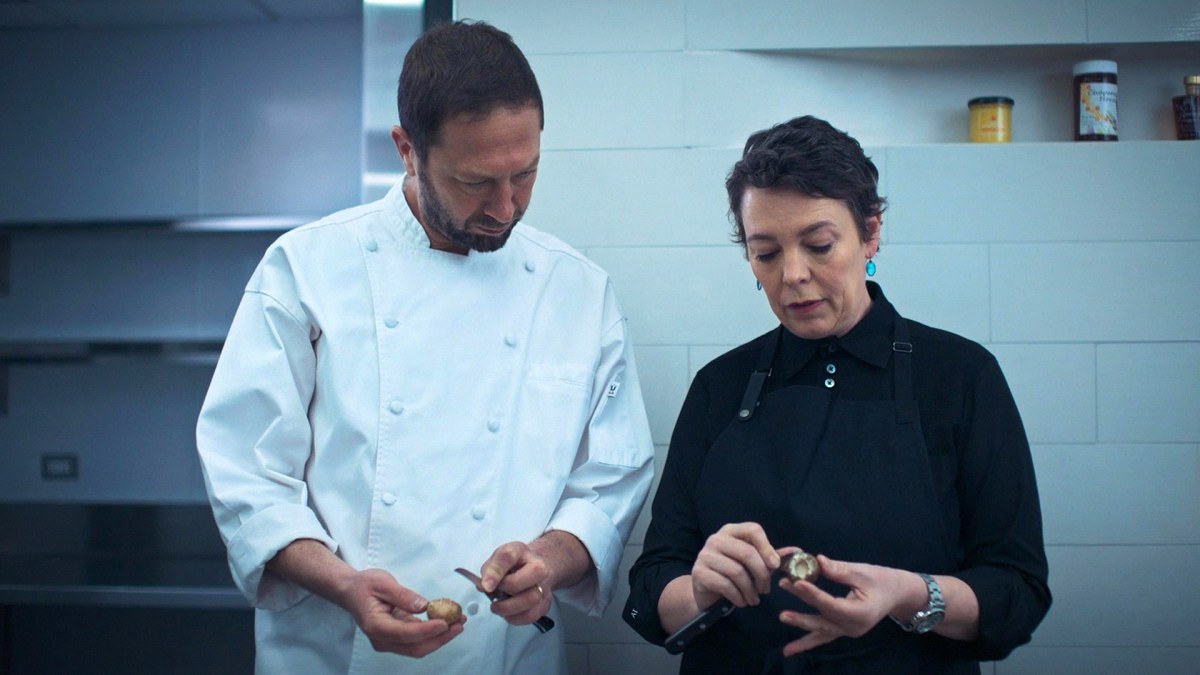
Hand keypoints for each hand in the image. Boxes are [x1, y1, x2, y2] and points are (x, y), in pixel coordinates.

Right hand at [339, 568, 463, 656]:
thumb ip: (402, 595)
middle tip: (459, 624)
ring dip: (440, 637)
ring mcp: (389, 641)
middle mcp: (382, 639)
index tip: (445, 623)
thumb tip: (423, 606)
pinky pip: (417, 640)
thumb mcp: (382, 582)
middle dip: (440, 638)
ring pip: (419, 647)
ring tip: (459, 622)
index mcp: (376, 625)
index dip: (427, 631)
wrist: (351, 592)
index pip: (405, 634)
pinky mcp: (397, 638)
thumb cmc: (364, 585)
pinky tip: (448, 621)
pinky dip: (434, 633)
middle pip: (415, 647)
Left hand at [478, 541, 553, 626]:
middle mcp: (538, 567)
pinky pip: (532, 615)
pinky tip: (508, 614)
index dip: (495, 571)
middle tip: (493, 599)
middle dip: (506, 590)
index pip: (507, 556)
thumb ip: (489, 570)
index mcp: (520, 551)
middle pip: (524, 580)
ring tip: (498, 608)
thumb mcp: (498, 558)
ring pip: (531, 599)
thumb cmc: (514, 564)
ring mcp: (544, 585)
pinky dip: (516, 618)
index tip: (486, 586)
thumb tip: (484, 586)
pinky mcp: (545, 603)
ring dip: (509, 608)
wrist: (534, 568)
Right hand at [691, 522, 789, 610]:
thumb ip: (771, 556)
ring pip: (737, 572)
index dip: (767, 547)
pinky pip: (725, 585)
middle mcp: (716, 539)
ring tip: (754, 600)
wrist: (705, 591)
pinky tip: (742, 602)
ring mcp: (705, 555)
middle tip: (766, 590)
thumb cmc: (732, 574)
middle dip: (761, 575)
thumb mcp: (752, 563)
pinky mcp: (699, 573)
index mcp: (731, 531)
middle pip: (747, 553)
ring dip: (750, 590)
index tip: (775, 565)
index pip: (752, 530)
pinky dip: (738, 597)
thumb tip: (797, 551)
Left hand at [776, 555, 910, 656]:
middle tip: (782, 613)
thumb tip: (817, 561)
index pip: (831, 604)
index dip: (813, 594)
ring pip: (821, 632)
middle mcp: (853, 627)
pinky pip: (824, 637)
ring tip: (785, 649)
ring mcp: (848, 631)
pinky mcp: (843, 630)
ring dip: (802, 636)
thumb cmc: (882, 580)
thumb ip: (839, 570)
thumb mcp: (863, 572)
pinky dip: (808, 643)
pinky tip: (791, 650)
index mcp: (861, 613)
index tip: (797, 583)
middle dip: (801, 616)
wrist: (896, 594)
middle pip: (823, 619)